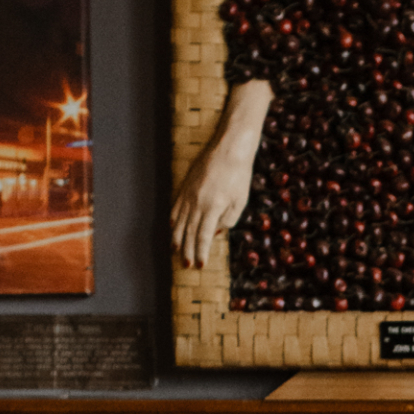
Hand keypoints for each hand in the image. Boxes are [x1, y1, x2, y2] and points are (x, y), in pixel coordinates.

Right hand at [170, 84, 271, 268]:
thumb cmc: (239, 175)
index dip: (200, 251)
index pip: (203, 236)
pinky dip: (173, 220)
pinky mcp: (185, 185)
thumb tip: (214, 234)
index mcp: (212, 207)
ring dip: (177, 237)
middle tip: (185, 265)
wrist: (229, 148)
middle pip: (188, 231)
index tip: (198, 265)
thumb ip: (228, 220)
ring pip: (179, 220)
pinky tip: (172, 228)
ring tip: (175, 250)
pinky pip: (176, 207)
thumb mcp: (240, 201)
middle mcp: (196, 202)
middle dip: (186, 250)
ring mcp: (188, 193)